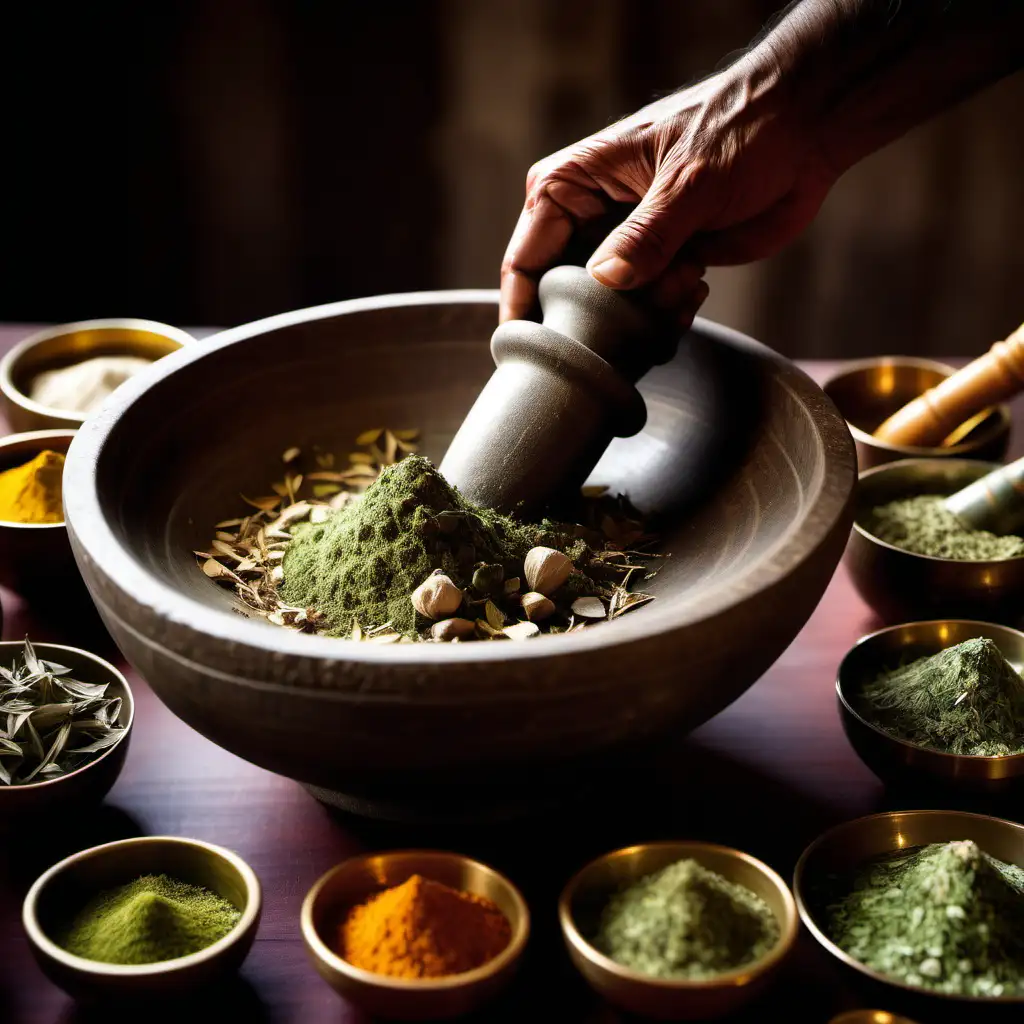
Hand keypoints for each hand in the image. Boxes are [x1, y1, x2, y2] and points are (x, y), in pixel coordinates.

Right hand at [499, 63, 837, 323]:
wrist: (803, 131)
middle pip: (562, 297)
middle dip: (600, 317)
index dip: (525, 310)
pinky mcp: (660, 268)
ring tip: (684, 278)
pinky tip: (696, 285)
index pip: (525, 259)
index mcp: (570, 186)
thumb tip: (605, 280)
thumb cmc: (739, 127)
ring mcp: (624, 249)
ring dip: (643, 317)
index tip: (538, 352)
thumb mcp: (689, 181)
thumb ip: (646, 235)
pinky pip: (646, 316)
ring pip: (607, 314)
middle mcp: (588, 221)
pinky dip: (669, 318)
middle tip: (646, 302)